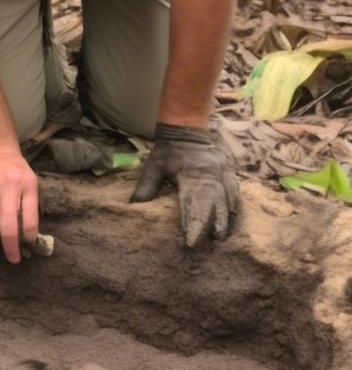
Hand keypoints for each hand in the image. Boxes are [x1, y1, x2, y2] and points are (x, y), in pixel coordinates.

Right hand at [0, 145, 38, 262]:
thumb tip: (27, 238)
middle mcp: (2, 185)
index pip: (29, 217)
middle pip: (5, 223)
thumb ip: (29, 207)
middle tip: (13, 259)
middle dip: (10, 246)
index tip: (28, 245)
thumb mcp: (30, 184)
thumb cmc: (16, 174)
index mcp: (23, 184)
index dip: (29, 236)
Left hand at [131, 122, 238, 246]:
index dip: (192, 223)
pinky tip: (232, 214)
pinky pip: (235, 188)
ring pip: (228, 197)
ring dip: (226, 216)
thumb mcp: (154, 165)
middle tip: (214, 240)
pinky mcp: (228, 169)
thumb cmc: (168, 150)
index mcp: (191, 175)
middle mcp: (210, 174)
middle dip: (215, 223)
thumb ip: (146, 186)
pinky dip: (234, 202)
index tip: (190, 241)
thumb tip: (134, 207)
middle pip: (215, 203)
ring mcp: (222, 171)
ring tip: (223, 234)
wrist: (186, 128)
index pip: (192, 204)